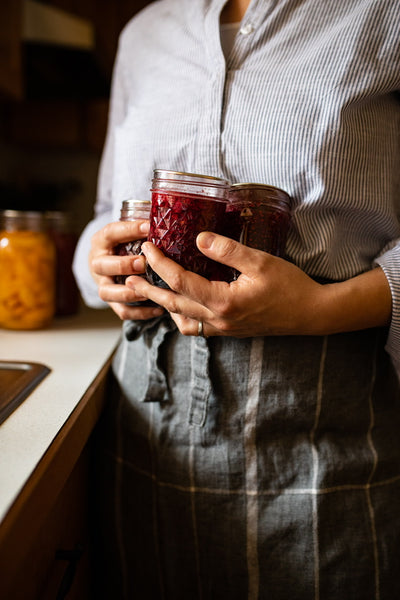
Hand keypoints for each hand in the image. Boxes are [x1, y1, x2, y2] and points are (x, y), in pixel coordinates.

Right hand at [89, 220, 163, 320]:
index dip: (129, 230)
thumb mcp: (129, 232)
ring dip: (128, 293)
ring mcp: (102, 284)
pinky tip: (158, 308)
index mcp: (101, 241)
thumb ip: (144, 229)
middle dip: (123, 265)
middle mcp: (97, 262)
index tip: (149, 227)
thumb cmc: (126, 244)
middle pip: (102, 265)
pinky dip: (140, 312)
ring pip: (107, 292)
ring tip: (149, 292)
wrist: (109, 261)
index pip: (111, 233)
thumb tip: (173, 220)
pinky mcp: (111, 301)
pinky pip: (122, 311)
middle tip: (143, 263)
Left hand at [126, 232, 391, 337]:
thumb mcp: (260, 262)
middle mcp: (218, 319)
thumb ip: (227, 250)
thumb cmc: (290, 286)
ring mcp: (223, 328)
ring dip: (164, 304)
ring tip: (148, 290)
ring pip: (182, 319)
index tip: (147, 247)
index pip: (180, 281)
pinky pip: (197, 328)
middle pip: (173, 304)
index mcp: (222, 301)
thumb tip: (198, 238)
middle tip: (127, 279)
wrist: (312, 314)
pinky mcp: (230, 330)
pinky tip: (180, 306)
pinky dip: (182, 317)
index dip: (159, 263)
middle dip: (148, 289)